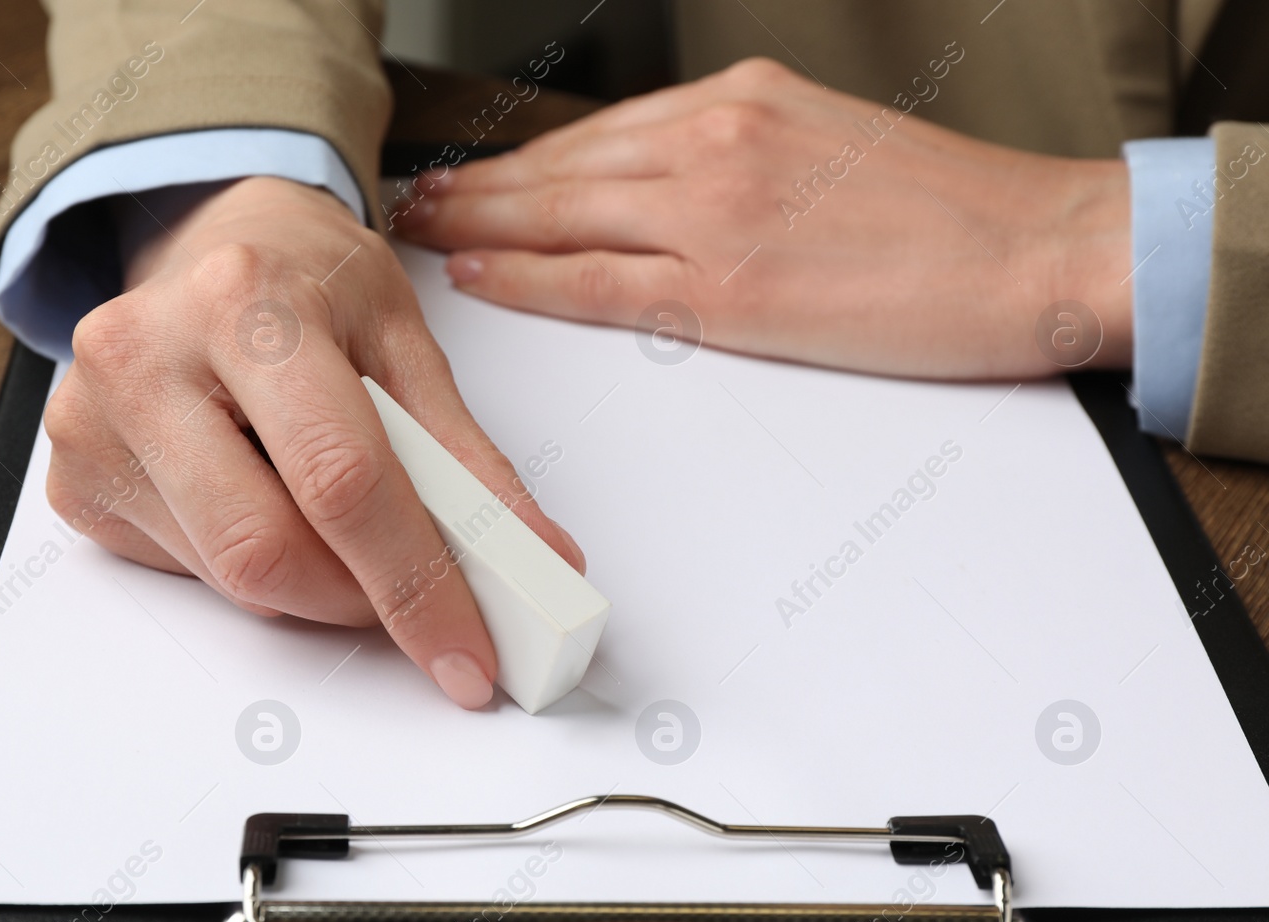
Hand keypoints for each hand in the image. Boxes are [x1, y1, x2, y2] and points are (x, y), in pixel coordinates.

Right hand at [43, 177, 585, 708]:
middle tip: (412, 591)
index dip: (416, 585)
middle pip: (267, 553)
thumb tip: (534, 562)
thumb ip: (466, 458)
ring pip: (229, 578)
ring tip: (327, 505)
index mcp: (241, 301)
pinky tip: (257, 489)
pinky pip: (190, 573)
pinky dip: (253, 563)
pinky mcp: (74, 480)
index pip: (340, 479)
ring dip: (310, 581)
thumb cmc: (307, 281)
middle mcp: (142, 358)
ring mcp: (89, 425)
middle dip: (359, 599)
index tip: (469, 657)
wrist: (208, 240)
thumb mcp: (403, 338)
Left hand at [396, 58, 1131, 378]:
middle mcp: (716, 142)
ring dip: (478, 228)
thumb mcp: (830, 144)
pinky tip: (480, 280)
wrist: (1036, 251)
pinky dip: (526, 279)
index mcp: (741, 102)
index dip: (522, 161)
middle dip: (477, 189)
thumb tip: (669, 190)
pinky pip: (595, 282)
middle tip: (414, 202)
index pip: (599, 134)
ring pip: (560, 216)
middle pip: (561, 168)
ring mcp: (714, 213)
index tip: (472, 174)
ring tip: (423, 236)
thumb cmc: (950, 212)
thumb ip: (742, 157)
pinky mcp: (727, 290)